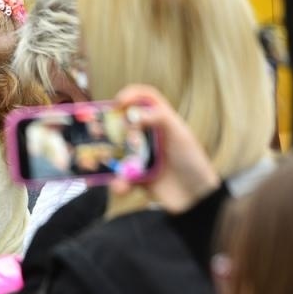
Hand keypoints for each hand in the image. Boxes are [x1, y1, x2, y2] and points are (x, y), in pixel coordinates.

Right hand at [112, 84, 219, 212]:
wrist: (196, 198)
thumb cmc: (192, 163)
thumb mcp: (180, 136)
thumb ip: (160, 119)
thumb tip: (134, 113)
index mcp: (162, 121)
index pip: (146, 99)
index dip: (131, 95)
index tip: (118, 102)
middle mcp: (149, 136)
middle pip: (123, 124)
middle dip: (107, 129)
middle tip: (96, 132)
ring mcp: (141, 156)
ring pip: (116, 152)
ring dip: (107, 160)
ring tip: (101, 166)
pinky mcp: (136, 177)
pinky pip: (119, 177)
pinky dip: (118, 183)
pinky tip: (122, 188)